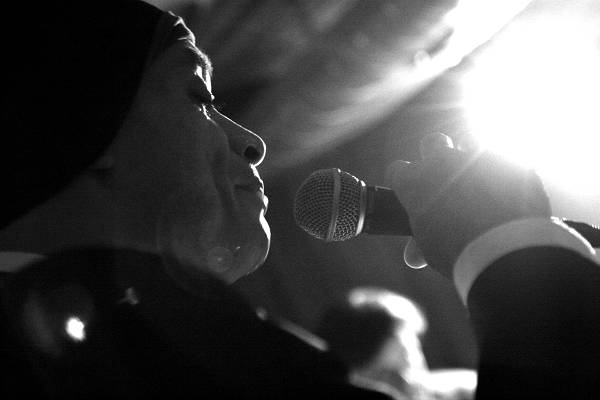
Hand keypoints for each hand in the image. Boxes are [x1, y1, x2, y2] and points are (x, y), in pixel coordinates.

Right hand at [386, 133, 550, 277]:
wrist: (509, 250)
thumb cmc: (460, 253)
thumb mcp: (432, 250)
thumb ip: (420, 243)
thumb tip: (413, 256)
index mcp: (413, 180)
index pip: (397, 170)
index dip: (404, 182)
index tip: (412, 194)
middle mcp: (441, 160)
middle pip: (432, 143)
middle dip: (436, 156)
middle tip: (445, 176)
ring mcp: (477, 156)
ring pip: (469, 142)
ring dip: (470, 156)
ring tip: (479, 177)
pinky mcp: (509, 159)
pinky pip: (504, 160)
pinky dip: (504, 173)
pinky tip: (509, 192)